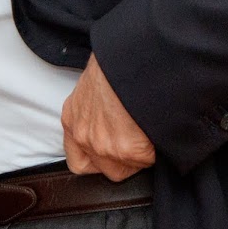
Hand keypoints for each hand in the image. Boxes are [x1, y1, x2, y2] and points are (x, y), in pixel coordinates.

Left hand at [61, 53, 155, 180]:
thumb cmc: (113, 63)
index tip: (110, 154)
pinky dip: (156, 148)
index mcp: (72, 118)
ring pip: (129, 168)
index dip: (96, 161)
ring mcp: (105, 147)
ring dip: (141, 155)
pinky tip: (154, 127)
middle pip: (106, 169)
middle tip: (135, 139)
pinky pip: (149, 160)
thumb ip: (95, 110)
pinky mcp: (130, 151)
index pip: (78, 161)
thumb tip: (111, 119)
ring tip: (147, 130)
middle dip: (123, 160)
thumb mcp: (93, 86)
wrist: (128, 59)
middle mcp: (84, 136)